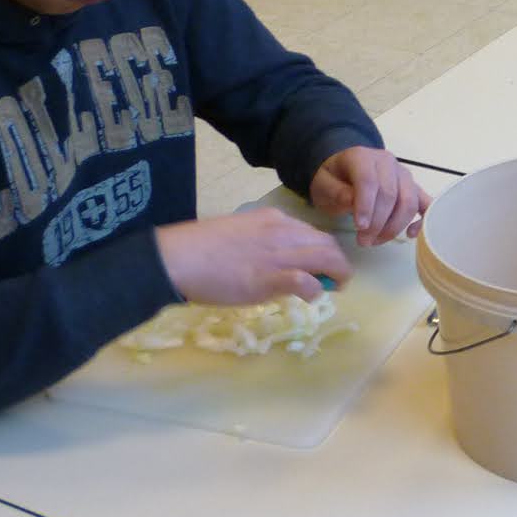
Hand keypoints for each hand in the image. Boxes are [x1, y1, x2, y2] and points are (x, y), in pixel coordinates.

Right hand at [156, 209, 351, 307]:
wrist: (178, 258)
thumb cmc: (200, 248)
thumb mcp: (241, 235)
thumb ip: (264, 244)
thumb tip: (280, 264)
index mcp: (274, 219)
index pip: (312, 233)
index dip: (323, 250)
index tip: (321, 264)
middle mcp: (283, 231)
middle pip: (327, 244)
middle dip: (338, 262)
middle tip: (337, 280)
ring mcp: (279, 254)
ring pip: (326, 258)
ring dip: (337, 274)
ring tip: (334, 288)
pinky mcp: (270, 278)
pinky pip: (306, 281)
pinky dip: (314, 290)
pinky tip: (310, 297)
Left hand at [310, 147, 430, 246]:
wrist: (344, 170)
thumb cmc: (333, 179)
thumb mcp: (323, 184)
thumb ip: (336, 192)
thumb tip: (353, 203)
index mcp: (362, 157)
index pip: (369, 180)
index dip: (366, 205)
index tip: (359, 228)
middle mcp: (387, 162)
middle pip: (391, 194)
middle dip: (378, 223)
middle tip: (363, 242)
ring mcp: (403, 175)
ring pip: (409, 201)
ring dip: (394, 226)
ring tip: (376, 241)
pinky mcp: (413, 187)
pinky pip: (426, 203)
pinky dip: (422, 220)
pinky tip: (410, 235)